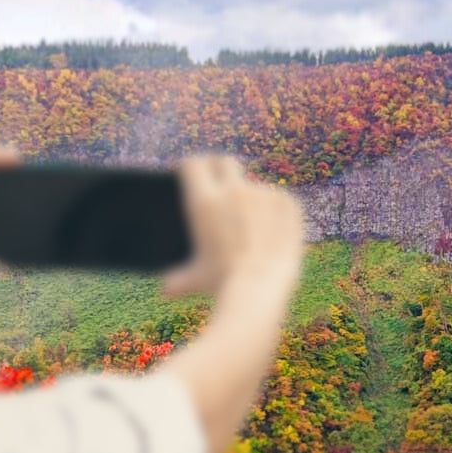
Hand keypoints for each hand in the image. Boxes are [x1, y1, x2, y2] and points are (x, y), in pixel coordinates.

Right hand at [164, 155, 305, 301]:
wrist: (261, 288)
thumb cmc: (224, 284)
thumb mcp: (196, 279)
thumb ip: (178, 280)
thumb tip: (166, 290)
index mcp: (203, 201)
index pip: (193, 163)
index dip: (193, 166)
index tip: (194, 172)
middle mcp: (231, 189)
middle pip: (224, 162)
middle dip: (222, 169)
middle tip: (224, 184)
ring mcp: (261, 193)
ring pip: (254, 186)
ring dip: (252, 197)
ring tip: (255, 224)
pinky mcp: (285, 201)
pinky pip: (280, 198)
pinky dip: (277, 209)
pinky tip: (276, 229)